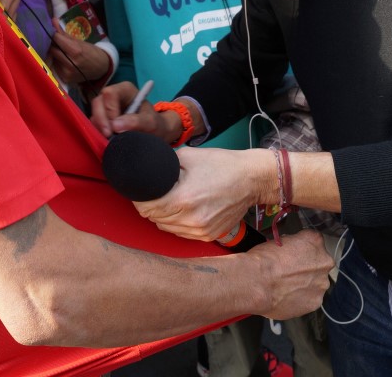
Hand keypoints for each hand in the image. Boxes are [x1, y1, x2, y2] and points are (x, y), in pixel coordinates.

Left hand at [48, 22, 110, 85]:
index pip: (56, 39)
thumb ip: (64, 32)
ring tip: (60, 50)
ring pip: (52, 59)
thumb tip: (53, 20)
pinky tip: (63, 60)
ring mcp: (67, 72)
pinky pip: (55, 67)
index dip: (53, 35)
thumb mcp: (79, 41)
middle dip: (52, 44)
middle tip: (55, 41)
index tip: (52, 32)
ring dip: (53, 53)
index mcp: (75, 51)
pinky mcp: (66, 78)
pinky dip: (57, 62)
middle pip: (52, 50)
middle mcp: (70, 63)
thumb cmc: (91, 52)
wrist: (101, 68)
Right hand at [89, 82, 180, 140]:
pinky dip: (99, 134)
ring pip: (94, 115)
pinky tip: (108, 141)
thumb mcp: (151, 122)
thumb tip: (115, 125)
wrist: (155, 134)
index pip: (110, 94)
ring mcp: (105, 108)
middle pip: (98, 103)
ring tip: (111, 141)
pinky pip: (94, 125)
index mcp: (124, 90)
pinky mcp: (102, 120)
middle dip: (101, 121)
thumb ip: (137, 122)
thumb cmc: (154, 123)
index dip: (110, 110)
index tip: (114, 128)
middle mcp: (112, 97)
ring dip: (100, 129)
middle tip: (108, 136)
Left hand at [136, 147, 272, 241]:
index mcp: (183, 199)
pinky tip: (183, 210)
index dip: (140, 199)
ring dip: (163, 216)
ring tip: (170, 201)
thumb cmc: (222, 165)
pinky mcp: (209, 235)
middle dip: (150, 206)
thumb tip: (146, 168)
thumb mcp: (188, 156)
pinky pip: (182, 233)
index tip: (142, 192)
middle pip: (154, 219)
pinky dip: (178, 223)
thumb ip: (164, 164)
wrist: (251, 179)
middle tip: (155, 194)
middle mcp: (191, 220)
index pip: (146, 208)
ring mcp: (201, 230)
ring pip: (166, 228)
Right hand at [248, 230, 335, 319]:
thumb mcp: (277, 241)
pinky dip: (301, 299)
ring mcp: (321, 283)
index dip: (302, 248)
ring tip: (286, 287)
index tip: (294, 254)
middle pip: (319, 264)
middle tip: (290, 272)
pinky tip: (287, 297)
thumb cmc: (264, 261)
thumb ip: (292, 245)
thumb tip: (290, 251)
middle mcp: (324, 262)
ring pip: (316, 283)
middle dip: (307, 267)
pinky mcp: (315, 302)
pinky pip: (310, 299)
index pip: (313, 241)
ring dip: (305, 284)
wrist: (258, 283)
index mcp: (314, 241)